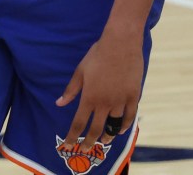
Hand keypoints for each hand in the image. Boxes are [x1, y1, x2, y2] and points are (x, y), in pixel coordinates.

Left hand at [55, 32, 142, 151]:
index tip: (68, 145)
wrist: (120, 44)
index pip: (79, 123)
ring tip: (105, 139)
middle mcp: (105, 103)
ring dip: (109, 134)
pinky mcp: (133, 96)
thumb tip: (59, 103)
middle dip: (89, 142)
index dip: (72, 136)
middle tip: (86, 149)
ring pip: (115, 125)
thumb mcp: (80, 71)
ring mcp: (121, 101)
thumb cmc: (97, 55)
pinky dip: (126, 125)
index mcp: (89, 97)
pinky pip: (130, 116)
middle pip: (96, 129)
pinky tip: (121, 130)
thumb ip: (71, 90)